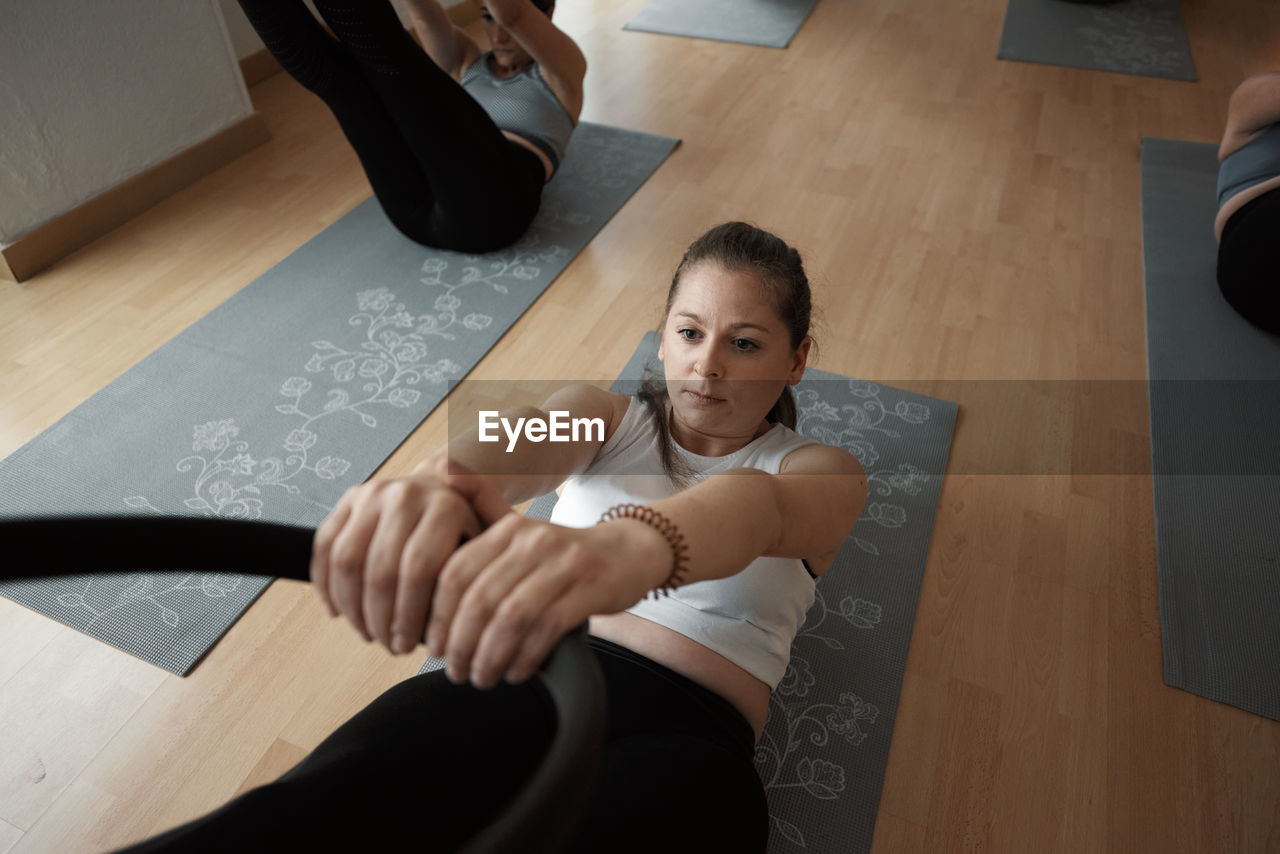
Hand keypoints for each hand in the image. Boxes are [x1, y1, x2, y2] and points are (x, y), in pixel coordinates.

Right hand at [310, 458, 486, 653]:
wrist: (444, 486)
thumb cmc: (466, 529)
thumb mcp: (485, 547)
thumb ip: (474, 579)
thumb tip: (447, 631)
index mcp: (446, 507)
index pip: (419, 571)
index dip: (409, 617)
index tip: (410, 646)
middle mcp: (407, 495)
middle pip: (380, 570)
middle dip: (380, 620)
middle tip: (389, 645)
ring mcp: (374, 493)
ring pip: (347, 560)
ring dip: (352, 607)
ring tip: (367, 632)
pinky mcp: (350, 497)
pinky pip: (325, 545)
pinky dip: (326, 584)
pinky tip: (338, 611)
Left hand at [425, 462, 667, 687]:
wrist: (628, 553)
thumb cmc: (562, 558)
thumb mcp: (519, 540)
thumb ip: (478, 540)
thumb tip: (434, 548)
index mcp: (507, 529)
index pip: (455, 572)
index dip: (437, 615)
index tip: (432, 647)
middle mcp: (533, 540)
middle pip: (480, 598)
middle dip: (460, 643)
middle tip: (455, 671)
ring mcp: (564, 563)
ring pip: (511, 616)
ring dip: (490, 656)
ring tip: (482, 677)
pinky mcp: (590, 587)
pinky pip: (546, 628)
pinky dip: (525, 657)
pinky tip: (516, 672)